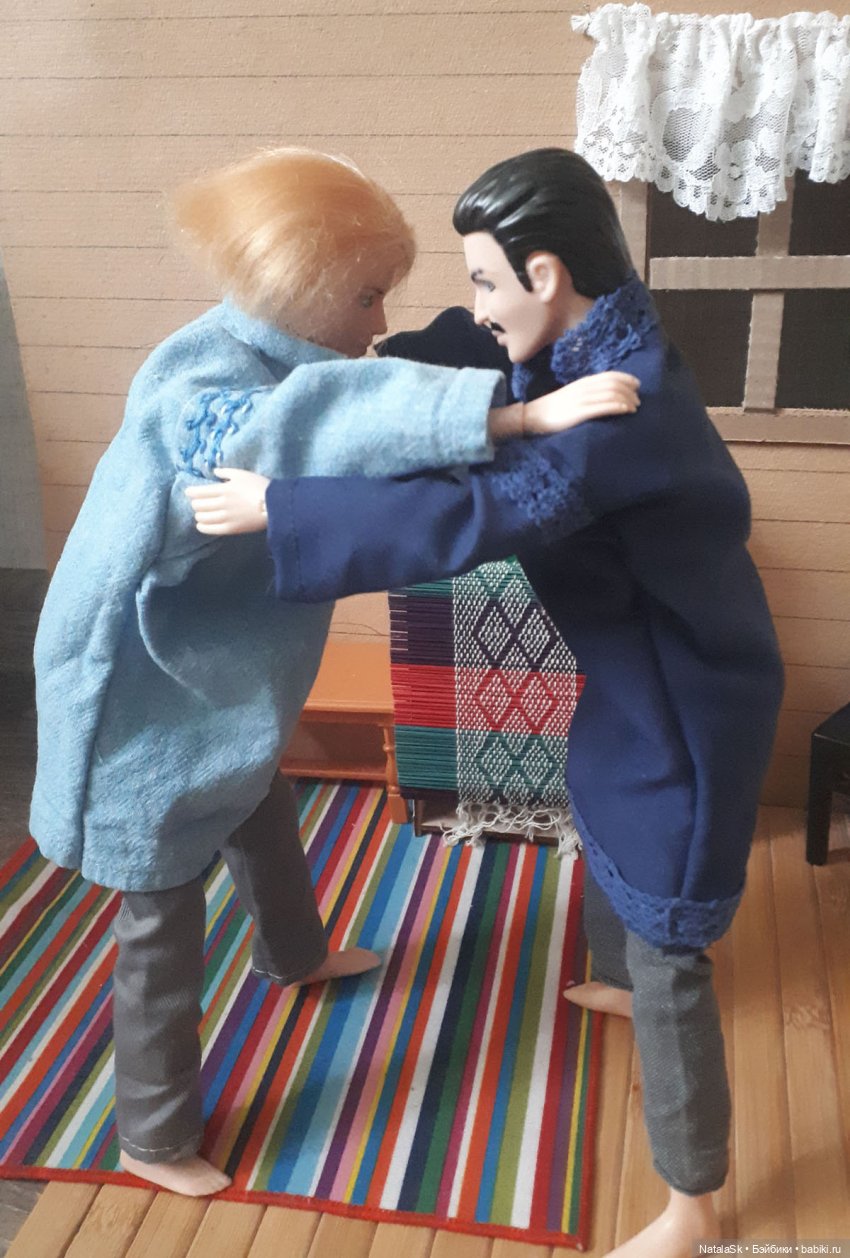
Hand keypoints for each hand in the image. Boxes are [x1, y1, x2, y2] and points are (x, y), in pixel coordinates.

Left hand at [184, 467, 270, 534]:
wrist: (274, 505)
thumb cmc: (259, 486)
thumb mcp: (242, 474)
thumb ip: (226, 472)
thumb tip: (214, 472)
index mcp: (223, 489)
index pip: (199, 492)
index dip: (191, 492)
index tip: (188, 492)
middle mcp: (221, 504)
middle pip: (199, 505)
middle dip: (195, 503)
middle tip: (197, 503)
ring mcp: (226, 517)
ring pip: (203, 517)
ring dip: (198, 514)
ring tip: (200, 513)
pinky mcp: (231, 529)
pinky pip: (211, 529)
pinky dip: (203, 527)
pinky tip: (200, 525)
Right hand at [523, 371, 639, 433]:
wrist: (533, 417)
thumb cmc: (552, 408)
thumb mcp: (571, 394)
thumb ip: (586, 392)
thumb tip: (604, 394)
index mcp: (583, 382)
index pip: (609, 375)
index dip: (626, 378)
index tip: (637, 385)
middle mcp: (584, 388)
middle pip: (613, 384)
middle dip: (630, 391)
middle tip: (638, 400)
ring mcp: (581, 400)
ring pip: (611, 395)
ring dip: (627, 400)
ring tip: (635, 407)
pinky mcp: (579, 413)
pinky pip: (602, 407)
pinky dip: (617, 407)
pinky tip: (625, 410)